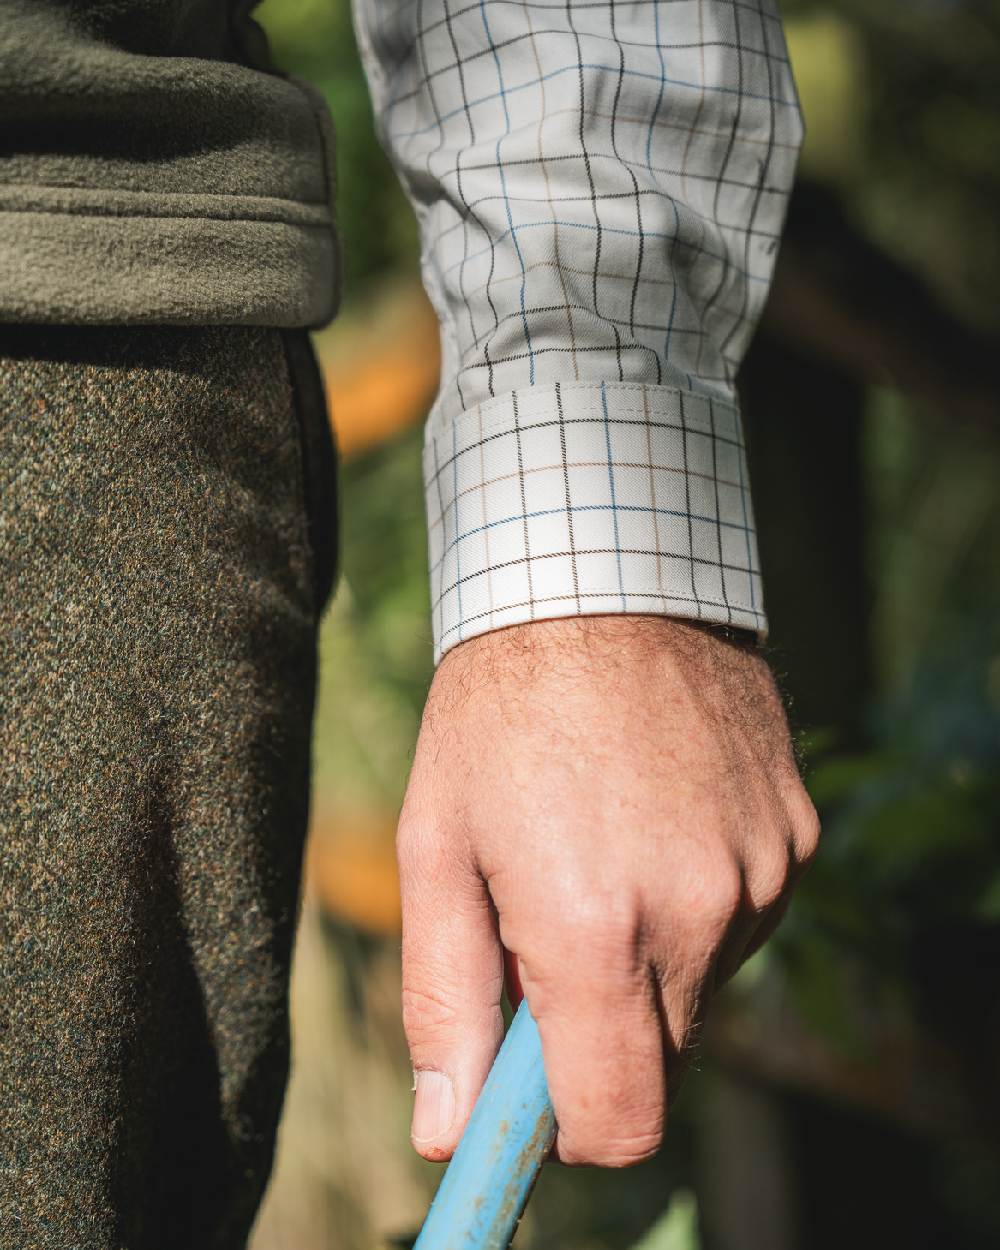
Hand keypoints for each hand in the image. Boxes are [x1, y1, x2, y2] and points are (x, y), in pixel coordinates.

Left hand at [397, 616, 817, 1165]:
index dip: (568, 1128)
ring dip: (652, 954)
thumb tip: (446, 1130)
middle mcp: (699, 912)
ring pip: (705, 985)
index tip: (533, 1089)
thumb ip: (443, 999)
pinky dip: (698, 899)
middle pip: (662, 1061)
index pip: (617, 1122)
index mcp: (596, 928)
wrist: (601, 581)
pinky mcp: (797, 834)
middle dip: (601, 1031)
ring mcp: (763, 870)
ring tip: (603, 846)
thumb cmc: (497, 713)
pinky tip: (657, 816)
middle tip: (549, 934)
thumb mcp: (438, 847)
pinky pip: (746, 915)